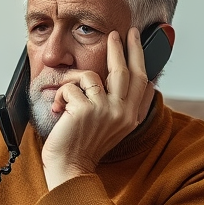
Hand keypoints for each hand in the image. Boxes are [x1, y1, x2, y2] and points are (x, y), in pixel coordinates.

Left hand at [41, 28, 154, 189]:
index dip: (138, 57)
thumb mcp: (114, 128)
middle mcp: (123, 112)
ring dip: (73, 81)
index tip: (135, 39)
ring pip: (91, 76)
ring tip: (65, 96)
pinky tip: (58, 111)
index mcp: (131, 116)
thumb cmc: (85, 148)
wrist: (70, 169)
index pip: (142, 80)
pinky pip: (70, 87)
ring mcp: (105, 110)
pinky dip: (60, 96)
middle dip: (120, 48)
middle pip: (124, 70)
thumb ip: (125, 106)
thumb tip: (145, 85)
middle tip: (115, 34)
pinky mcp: (85, 110)